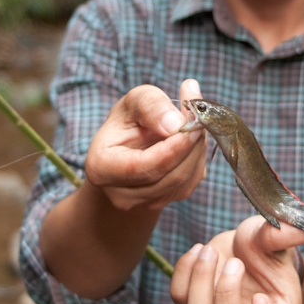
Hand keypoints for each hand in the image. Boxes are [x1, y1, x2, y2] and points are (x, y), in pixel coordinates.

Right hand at [84, 79, 205, 211]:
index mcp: (101, 167)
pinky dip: (198, 158)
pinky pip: (191, 181)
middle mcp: (121, 194)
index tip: (192, 125)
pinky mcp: (165, 202)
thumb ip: (152, 106)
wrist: (127, 144)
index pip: (142, 167)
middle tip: (201, 116)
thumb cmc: (129, 120)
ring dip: (197, 149)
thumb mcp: (134, 101)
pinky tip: (193, 139)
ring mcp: (144, 203)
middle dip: (191, 145)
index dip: (172, 148)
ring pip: (185, 180)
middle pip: (169, 176)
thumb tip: (176, 124)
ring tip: (196, 123)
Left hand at [170, 216, 303, 303]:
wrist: (244, 246)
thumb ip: (287, 236)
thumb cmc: (267, 249)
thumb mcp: (277, 240)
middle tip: (235, 262)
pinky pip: (179, 297)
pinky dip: (184, 271)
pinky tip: (198, 250)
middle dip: (227, 295)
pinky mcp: (193, 302)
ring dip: (201, 280)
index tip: (261, 298)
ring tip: (210, 250)